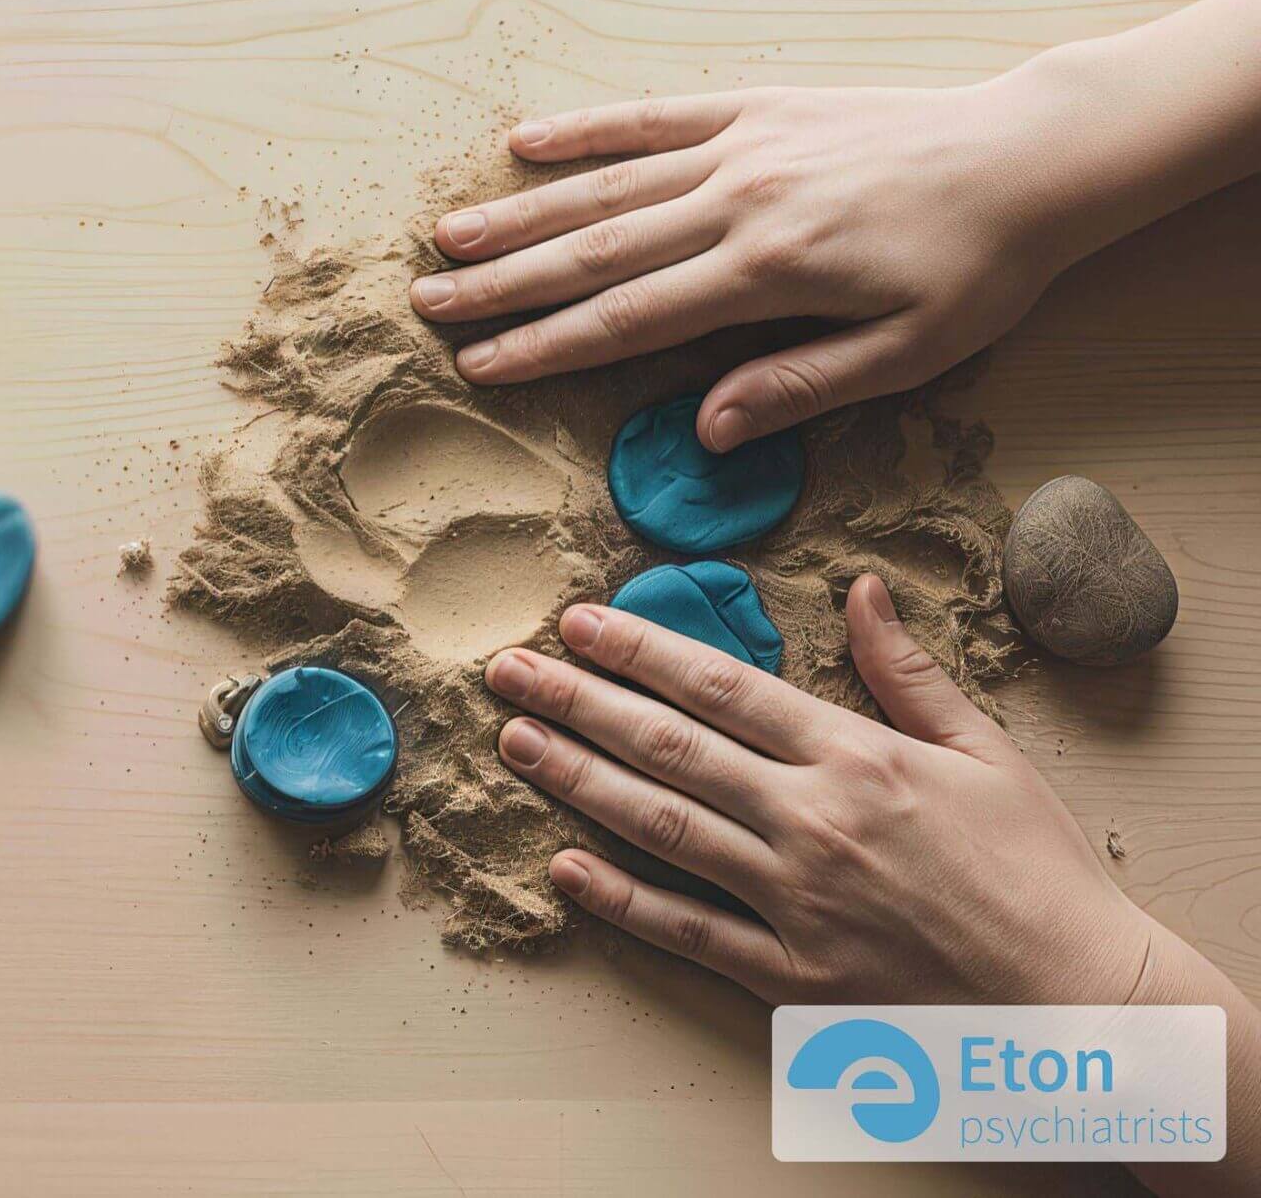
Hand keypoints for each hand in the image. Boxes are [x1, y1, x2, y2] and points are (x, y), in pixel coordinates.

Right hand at [413, 82, 1077, 451]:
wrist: (1031, 157)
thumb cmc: (978, 269)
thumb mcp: (909, 354)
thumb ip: (799, 387)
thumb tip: (704, 427)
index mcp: (769, 271)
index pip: (629, 317)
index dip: (546, 346)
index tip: (481, 367)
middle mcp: (738, 201)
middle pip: (595, 250)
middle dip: (505, 284)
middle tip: (428, 306)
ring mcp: (742, 147)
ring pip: (608, 186)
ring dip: (522, 214)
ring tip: (450, 239)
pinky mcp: (757, 108)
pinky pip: (655, 117)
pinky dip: (588, 130)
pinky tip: (525, 142)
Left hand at [484, 574, 1151, 1004]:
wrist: (1082, 1003)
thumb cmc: (1040, 873)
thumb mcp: (987, 752)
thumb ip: (907, 673)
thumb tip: (860, 589)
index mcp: (859, 758)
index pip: (725, 688)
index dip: (643, 650)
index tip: (580, 623)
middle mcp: (815, 822)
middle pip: (670, 748)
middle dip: (580, 701)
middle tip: (510, 669)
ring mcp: (796, 902)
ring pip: (661, 828)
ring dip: (577, 780)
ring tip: (516, 741)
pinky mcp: (792, 978)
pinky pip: (688, 932)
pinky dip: (621, 899)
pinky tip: (565, 867)